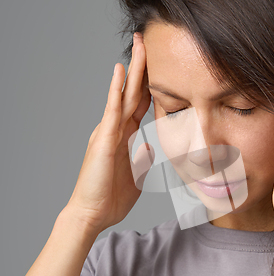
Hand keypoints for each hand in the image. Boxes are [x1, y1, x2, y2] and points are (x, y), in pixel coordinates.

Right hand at [65, 32, 154, 233]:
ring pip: (124, 94)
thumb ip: (141, 160)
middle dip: (141, 68)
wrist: (92, 214)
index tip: (161, 68)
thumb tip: (148, 148)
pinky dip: (117, 89)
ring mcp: (108, 131)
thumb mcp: (135, 176)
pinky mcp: (103, 138)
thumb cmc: (110, 198)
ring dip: (132, 70)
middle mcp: (115, 129)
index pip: (141, 104)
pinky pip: (112, 109)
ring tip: (139, 46)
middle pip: (133, 92)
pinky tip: (121, 71)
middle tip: (146, 43)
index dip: (150, 85)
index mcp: (124, 137)